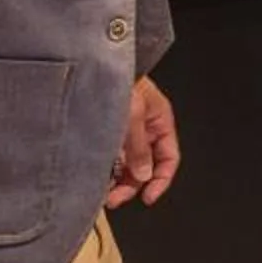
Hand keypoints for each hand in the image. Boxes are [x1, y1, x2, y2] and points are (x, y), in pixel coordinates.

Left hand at [107, 75, 179, 209]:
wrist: (92, 63)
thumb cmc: (118, 80)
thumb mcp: (132, 115)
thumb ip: (139, 147)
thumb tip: (143, 175)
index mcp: (160, 121)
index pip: (169, 158)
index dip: (161, 180)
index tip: (149, 197)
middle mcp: (145, 128)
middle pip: (146, 166)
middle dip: (133, 184)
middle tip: (115, 198)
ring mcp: (126, 130)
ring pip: (128, 164)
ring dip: (117, 180)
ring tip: (103, 192)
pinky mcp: (107, 132)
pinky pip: (111, 157)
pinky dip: (106, 170)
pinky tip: (96, 178)